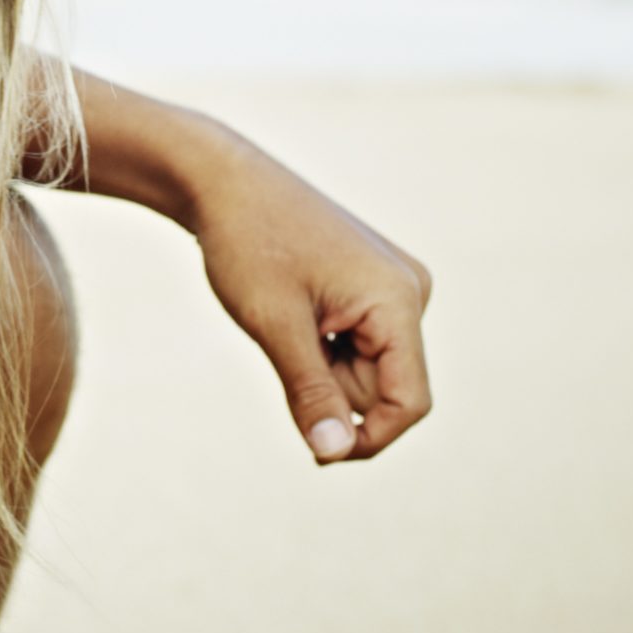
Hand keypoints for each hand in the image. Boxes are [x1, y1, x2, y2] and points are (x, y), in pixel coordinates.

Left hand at [188, 131, 433, 462]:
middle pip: (384, 388)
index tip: (314, 450)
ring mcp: (394, 285)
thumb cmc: (247, 243)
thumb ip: (310, 393)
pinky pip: (358, 342)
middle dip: (332, 389)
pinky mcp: (374, 284)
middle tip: (281, 348)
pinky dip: (322, 345)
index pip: (409, 403)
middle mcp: (410, 291)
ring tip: (283, 319)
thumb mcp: (274, 325)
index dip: (366, 438)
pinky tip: (293, 309)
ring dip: (323, 367)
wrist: (221, 180)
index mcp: (399, 299)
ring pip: (367, 368)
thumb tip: (333, 453)